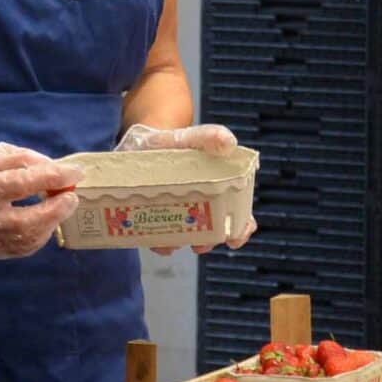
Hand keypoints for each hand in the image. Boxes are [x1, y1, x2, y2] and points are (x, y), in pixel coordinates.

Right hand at [0, 143, 77, 258]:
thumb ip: (27, 161)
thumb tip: (60, 173)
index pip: (24, 183)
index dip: (55, 178)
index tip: (76, 173)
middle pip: (28, 221)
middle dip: (57, 210)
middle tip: (71, 197)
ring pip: (28, 239)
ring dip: (51, 223)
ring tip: (58, 207)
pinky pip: (22, 249)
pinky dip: (39, 236)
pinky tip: (44, 222)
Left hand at [112, 123, 258, 255]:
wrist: (140, 143)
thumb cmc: (173, 143)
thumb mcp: (191, 137)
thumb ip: (208, 136)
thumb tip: (228, 142)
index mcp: (218, 189)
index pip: (239, 214)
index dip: (241, 228)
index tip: (235, 239)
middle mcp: (200, 206)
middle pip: (213, 232)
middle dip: (208, 242)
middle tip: (200, 245)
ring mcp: (177, 214)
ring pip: (185, 238)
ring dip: (180, 244)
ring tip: (171, 244)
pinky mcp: (153, 219)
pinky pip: (158, 237)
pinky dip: (157, 242)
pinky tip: (153, 239)